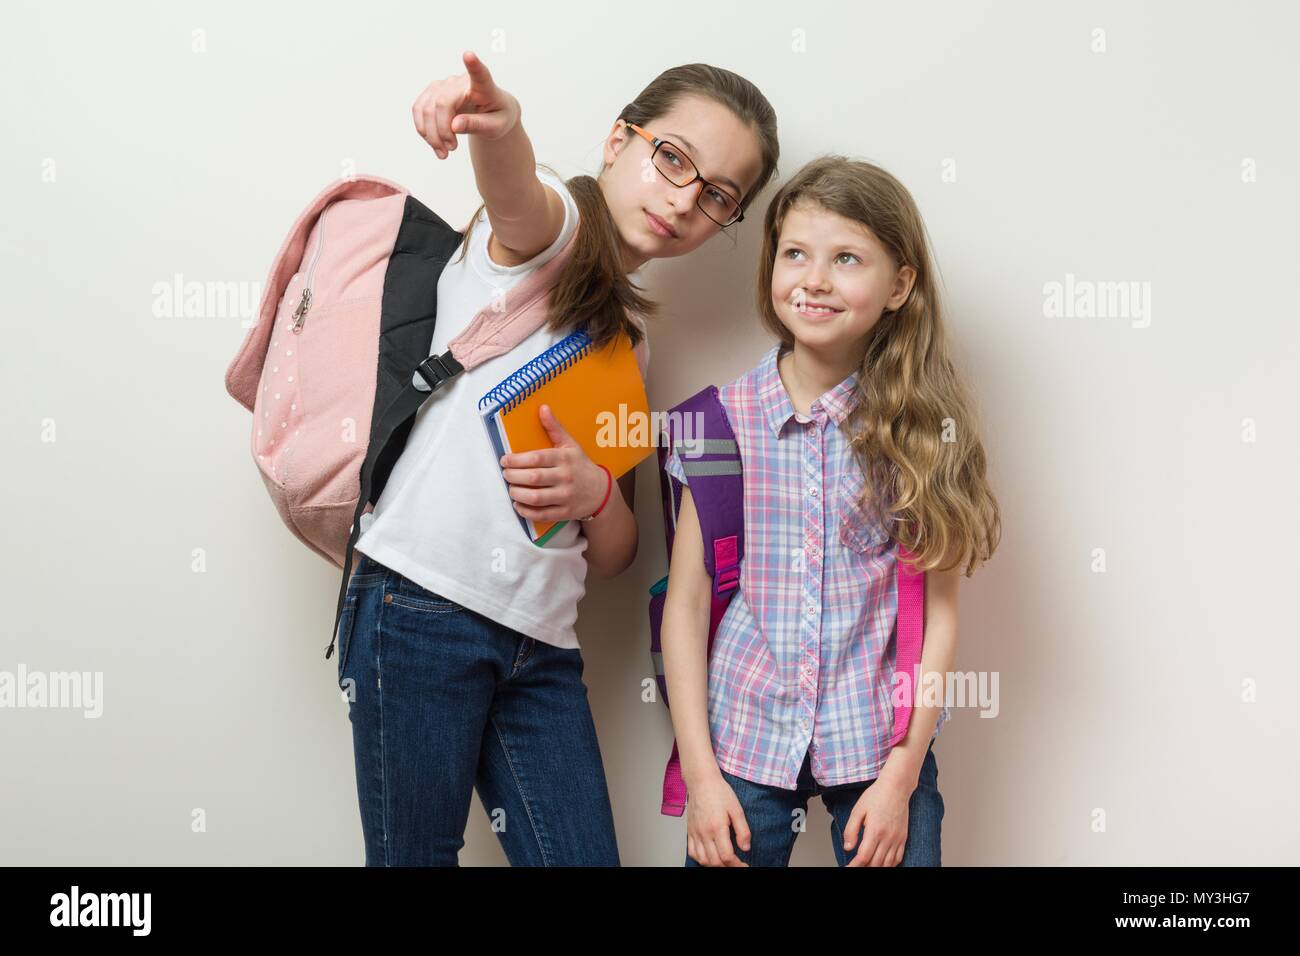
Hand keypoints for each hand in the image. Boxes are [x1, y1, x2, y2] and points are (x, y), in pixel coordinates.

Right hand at [411, 50, 520, 158]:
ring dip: (431, 134)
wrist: (491, 113)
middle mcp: (461, 81)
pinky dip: (424, 130)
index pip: (480, 74)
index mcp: (484, 87)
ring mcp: (444, 84)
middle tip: (451, 150)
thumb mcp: (495, 127)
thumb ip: (478, 125)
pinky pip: (419, 110)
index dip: (473, 65)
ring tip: (444, 153)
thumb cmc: (497, 117)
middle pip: (442, 103)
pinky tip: (435, 144)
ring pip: (427, 108)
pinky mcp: (433, 92)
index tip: (469, 55)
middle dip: (442, 131)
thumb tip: (454, 125)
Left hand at [499, 405, 607, 521]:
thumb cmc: (580, 465)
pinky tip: (519, 504)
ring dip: (517, 494)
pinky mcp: (564, 513)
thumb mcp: (570, 445)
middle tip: (506, 474)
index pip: (536, 458)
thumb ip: (554, 428)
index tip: (504, 460)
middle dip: (513, 476)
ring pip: (535, 497)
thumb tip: (542, 408)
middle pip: (533, 478)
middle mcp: (565, 477)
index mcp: (564, 458)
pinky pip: (540, 514)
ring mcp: (565, 496)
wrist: (600, 492)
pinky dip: (526, 511)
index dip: (516, 460)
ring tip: (511, 488)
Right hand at [686, 771, 750, 866]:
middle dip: (728, 866)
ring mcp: (695, 833)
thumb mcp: (737, 809)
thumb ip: (743, 830)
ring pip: (703, 859)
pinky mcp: (690, 831)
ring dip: (714, 865)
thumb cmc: (719, 792)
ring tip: (724, 862)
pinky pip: (692, 852)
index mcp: (717, 827)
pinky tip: (709, 857)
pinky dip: (701, 859)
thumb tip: (745, 848)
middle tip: (737, 864)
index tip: (744, 865)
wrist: (701, 781)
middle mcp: (704, 832)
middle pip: (715, 861)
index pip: (726, 856)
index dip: (737, 865)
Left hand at [842, 778, 911, 865]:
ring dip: (876, 867)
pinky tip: (882, 863)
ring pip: (887, 863)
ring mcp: (897, 839)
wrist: (896, 787)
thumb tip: (847, 847)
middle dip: (864, 867)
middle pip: (875, 863)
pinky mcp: (903, 837)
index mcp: (875, 830)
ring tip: (867, 865)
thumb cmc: (876, 796)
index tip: (848, 867)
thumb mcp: (857, 810)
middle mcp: (888, 837)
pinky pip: (898, 858)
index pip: (864, 856)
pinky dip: (890, 864)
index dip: (854, 865)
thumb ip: (851, 830)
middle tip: (855, 866)